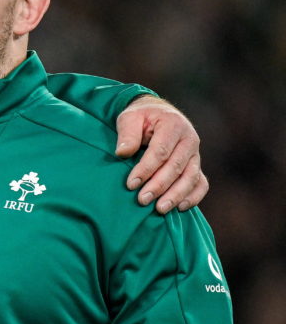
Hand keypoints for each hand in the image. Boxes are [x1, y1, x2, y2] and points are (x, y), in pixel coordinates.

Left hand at [114, 96, 206, 212]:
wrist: (159, 114)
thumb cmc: (142, 118)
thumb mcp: (130, 118)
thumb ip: (127, 133)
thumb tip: (122, 153)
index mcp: (173, 125)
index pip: (161, 151)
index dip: (146, 169)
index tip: (131, 184)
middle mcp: (189, 140)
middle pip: (176, 167)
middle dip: (159, 185)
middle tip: (142, 200)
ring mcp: (195, 154)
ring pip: (191, 177)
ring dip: (176, 195)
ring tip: (159, 209)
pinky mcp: (196, 166)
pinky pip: (201, 183)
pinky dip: (194, 197)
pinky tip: (180, 208)